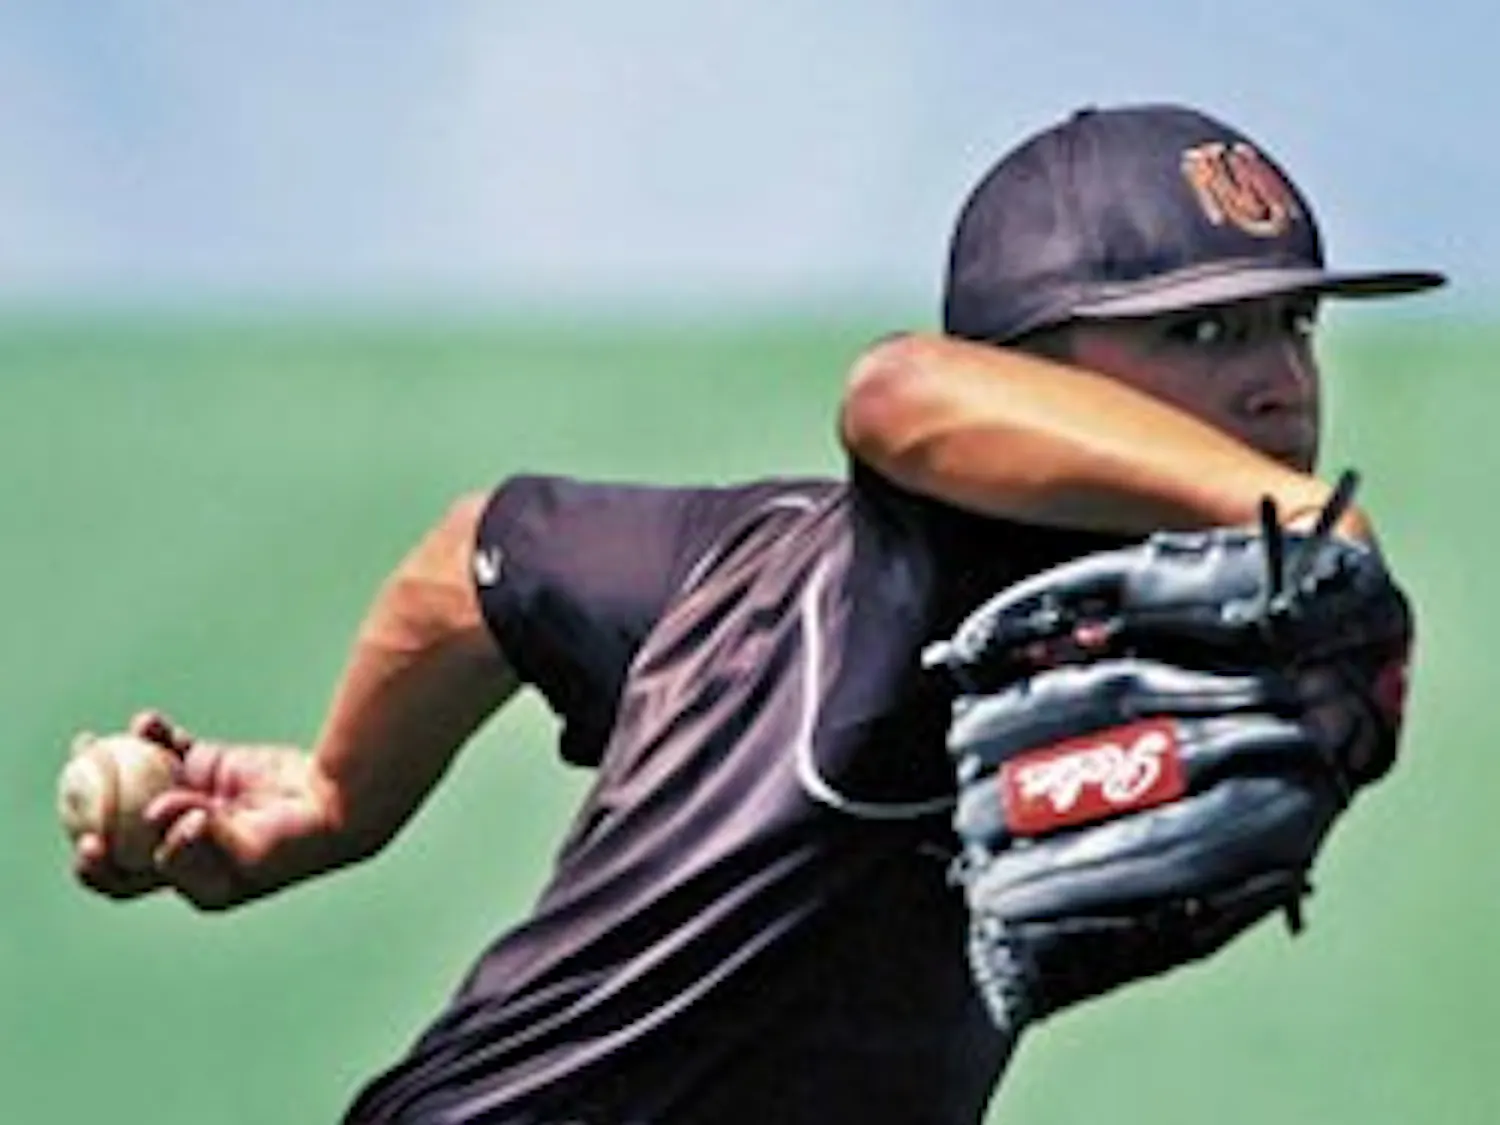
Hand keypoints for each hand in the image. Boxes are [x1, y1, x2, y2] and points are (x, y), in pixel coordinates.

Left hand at [72, 711, 344, 910]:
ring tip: (89, 742)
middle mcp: (180, 840)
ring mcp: (191, 801)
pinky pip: (170, 749)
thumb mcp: (248, 856)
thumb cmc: (297, 843)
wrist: (336, 803)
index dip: (99, 865)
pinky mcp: (207, 767)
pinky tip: (145, 722)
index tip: (88, 841)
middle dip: (87, 805)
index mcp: (185, 877)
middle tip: (76, 777)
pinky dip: (153, 736)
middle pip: (118, 826)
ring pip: (137, 782)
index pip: (127, 876)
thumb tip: (153, 814)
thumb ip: (200, 840)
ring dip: (111, 762)